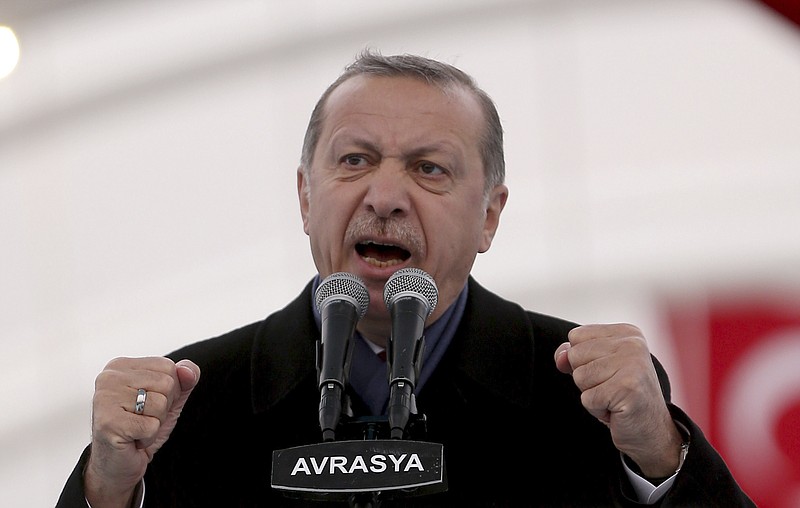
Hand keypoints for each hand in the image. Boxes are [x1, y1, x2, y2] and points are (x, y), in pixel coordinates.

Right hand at [83, 357, 200, 507]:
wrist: (116, 465)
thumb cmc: (140, 429)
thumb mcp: (170, 399)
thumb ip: (184, 380)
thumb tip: (188, 371)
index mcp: (121, 366)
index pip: (168, 366)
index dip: (170, 391)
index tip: (148, 405)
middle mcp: (108, 378)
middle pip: (167, 384)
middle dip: (163, 408)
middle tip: (141, 419)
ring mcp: (105, 399)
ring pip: (160, 404)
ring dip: (154, 424)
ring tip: (136, 429)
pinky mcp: (108, 423)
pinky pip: (151, 426)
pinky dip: (148, 438)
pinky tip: (131, 440)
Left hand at [554, 324, 683, 477]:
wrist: (652, 432)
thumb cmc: (622, 397)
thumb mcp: (598, 368)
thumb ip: (574, 354)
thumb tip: (561, 357)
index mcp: (627, 333)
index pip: (576, 336)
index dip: (582, 360)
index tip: (608, 372)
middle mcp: (632, 344)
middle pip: (575, 355)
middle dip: (586, 378)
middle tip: (612, 388)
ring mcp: (632, 365)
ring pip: (579, 377)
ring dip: (592, 395)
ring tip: (614, 398)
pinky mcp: (627, 388)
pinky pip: (587, 398)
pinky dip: (597, 409)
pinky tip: (617, 410)